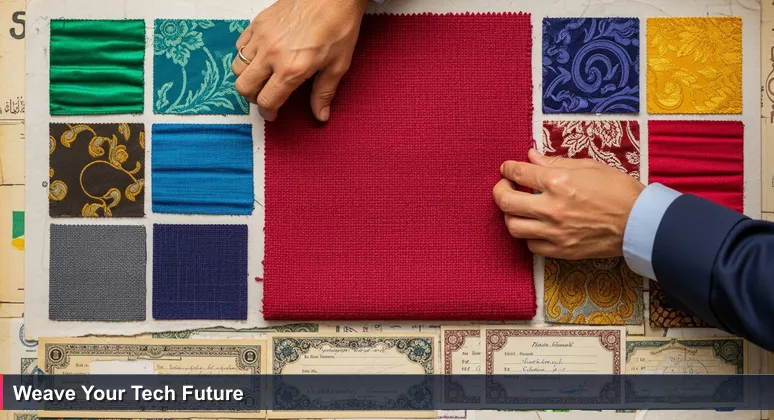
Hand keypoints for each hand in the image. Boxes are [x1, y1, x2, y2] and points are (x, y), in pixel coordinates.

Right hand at [232, 0, 367, 120]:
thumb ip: (324, 92)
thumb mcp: (338, 65)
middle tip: (267, 97)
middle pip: (244, 87)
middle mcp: (271, 54)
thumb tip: (320, 115)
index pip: (267, 101)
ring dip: (247, 77)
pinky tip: (261, 56)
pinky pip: (240, 46)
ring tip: (263, 77)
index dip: (268, 113)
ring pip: (237, 67)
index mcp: (292, 69)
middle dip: (253, 98)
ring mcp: (261, 37)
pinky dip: (245, 56)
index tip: (272, 114)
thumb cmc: (339, 26)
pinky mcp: (258, 22)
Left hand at [493, 149, 644, 258]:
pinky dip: (529, 235)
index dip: (508, 169)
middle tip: (505, 187)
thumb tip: (531, 156)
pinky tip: (536, 226)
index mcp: (558, 182)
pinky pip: (531, 246)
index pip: (518, 173)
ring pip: (513, 227)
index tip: (507, 168)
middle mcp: (551, 208)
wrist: (640, 222)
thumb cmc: (619, 190)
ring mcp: (554, 232)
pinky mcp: (561, 250)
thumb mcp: (589, 166)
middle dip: (499, 191)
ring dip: (511, 215)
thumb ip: (554, 162)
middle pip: (505, 202)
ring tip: (520, 208)